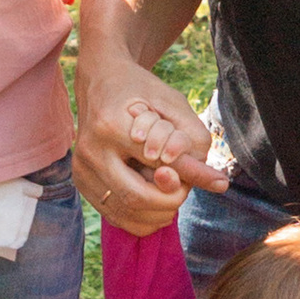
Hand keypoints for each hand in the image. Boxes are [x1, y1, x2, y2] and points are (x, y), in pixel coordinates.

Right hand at [73, 57, 230, 234]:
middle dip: (171, 200)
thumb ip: (193, 144)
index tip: (217, 182)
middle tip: (186, 188)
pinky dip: (142, 218)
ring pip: (125, 213)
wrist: (101, 80)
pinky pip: (115, 217)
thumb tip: (219, 186)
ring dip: (157, 213)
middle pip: (137, 197)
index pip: (157, 165)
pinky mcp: (80, 182)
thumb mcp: (173, 106)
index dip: (189, 177)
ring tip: (171, 193)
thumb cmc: (142, 91)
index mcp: (111, 126)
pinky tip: (155, 202)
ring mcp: (81, 169)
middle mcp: (90, 151)